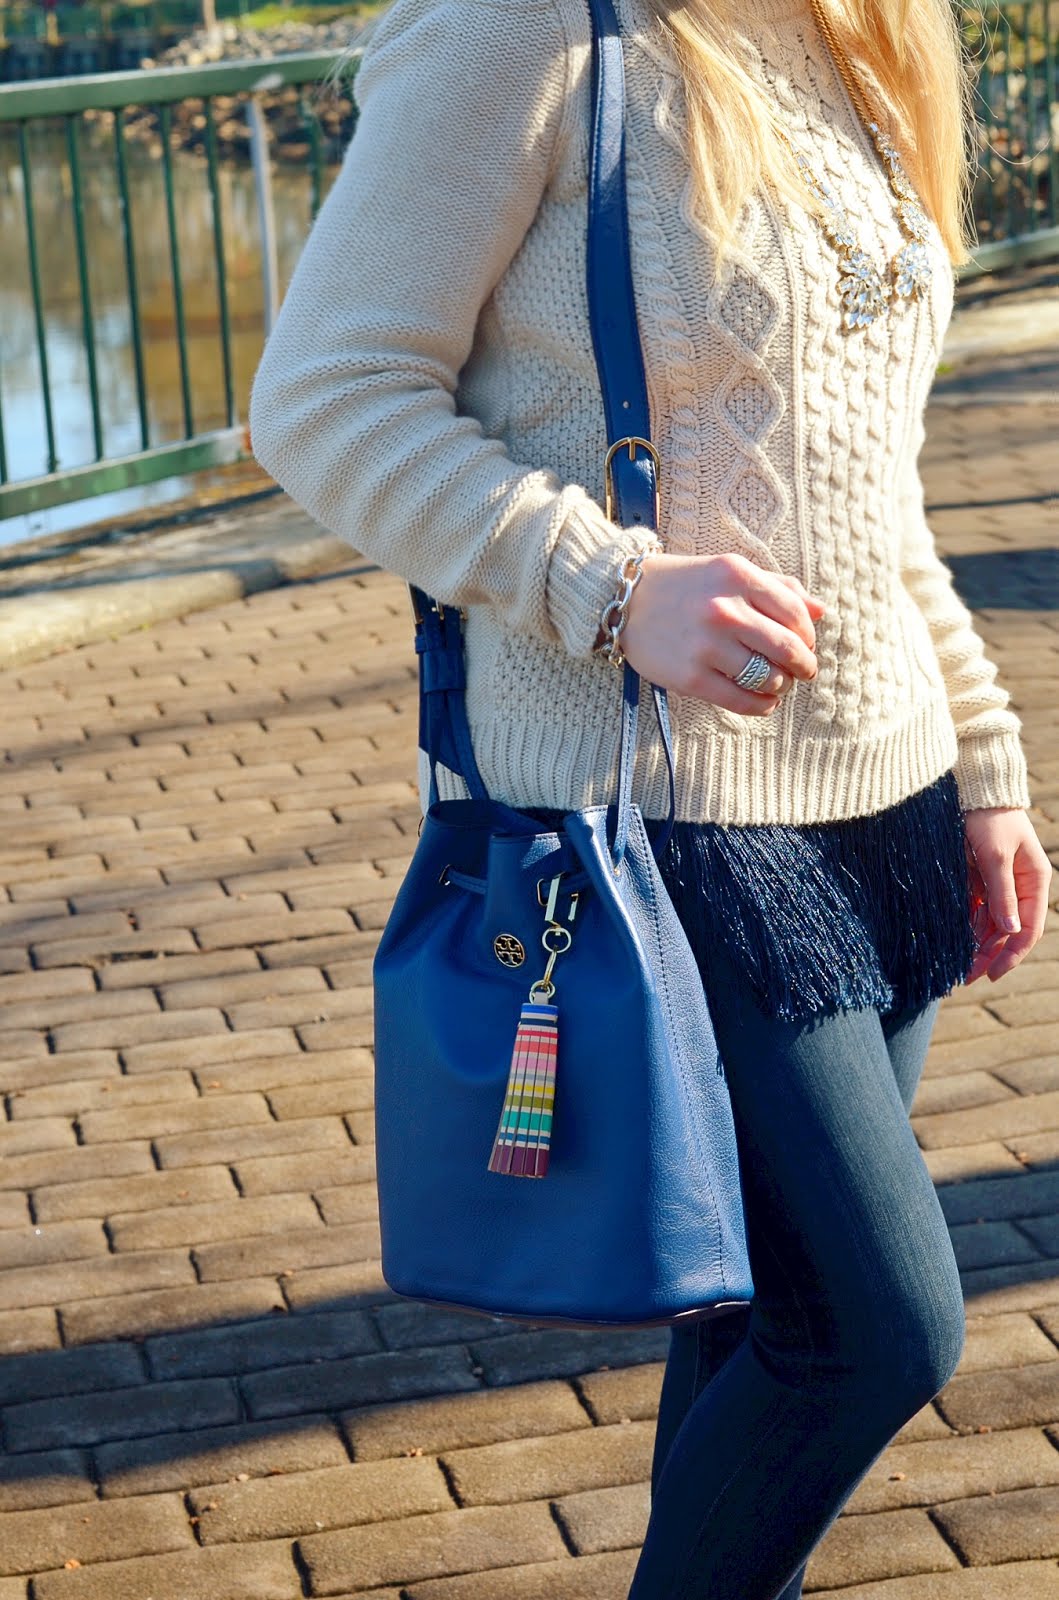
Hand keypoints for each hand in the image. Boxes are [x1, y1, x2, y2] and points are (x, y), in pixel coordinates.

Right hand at [618, 551, 825, 714]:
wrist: (625, 601)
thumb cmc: (686, 586)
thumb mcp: (729, 572)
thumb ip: (777, 586)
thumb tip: (821, 611)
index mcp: (738, 576)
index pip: (796, 613)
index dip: (808, 635)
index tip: (805, 645)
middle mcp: (724, 609)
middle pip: (788, 649)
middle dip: (804, 666)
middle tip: (803, 672)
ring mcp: (707, 645)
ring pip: (768, 678)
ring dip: (781, 686)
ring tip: (777, 685)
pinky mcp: (691, 677)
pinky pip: (742, 700)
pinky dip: (762, 706)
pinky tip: (763, 701)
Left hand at [963, 807, 1051, 982]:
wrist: (971, 789)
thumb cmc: (989, 817)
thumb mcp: (996, 855)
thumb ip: (1002, 893)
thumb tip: (1010, 931)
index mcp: (1034, 881)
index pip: (1029, 929)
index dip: (1012, 955)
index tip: (992, 975)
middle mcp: (1019, 886)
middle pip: (1007, 931)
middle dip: (989, 955)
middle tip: (965, 977)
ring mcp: (998, 883)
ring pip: (990, 924)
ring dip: (976, 945)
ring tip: (956, 967)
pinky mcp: (979, 878)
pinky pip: (974, 910)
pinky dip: (966, 927)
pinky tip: (953, 943)